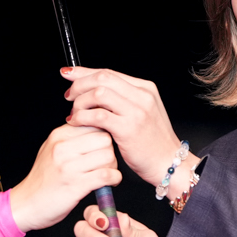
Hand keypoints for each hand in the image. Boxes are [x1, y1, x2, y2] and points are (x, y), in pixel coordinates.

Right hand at [8, 124, 121, 230]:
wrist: (25, 204)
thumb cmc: (42, 180)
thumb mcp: (50, 150)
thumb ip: (69, 138)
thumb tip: (93, 127)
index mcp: (58, 136)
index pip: (94, 124)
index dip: (103, 137)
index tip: (100, 150)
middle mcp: (62, 148)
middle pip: (105, 139)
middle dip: (110, 151)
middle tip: (106, 164)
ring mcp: (68, 167)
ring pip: (108, 156)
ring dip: (113, 167)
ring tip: (106, 174)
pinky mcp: (75, 185)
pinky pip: (106, 175)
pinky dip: (114, 179)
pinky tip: (108, 183)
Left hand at [62, 67, 185, 186]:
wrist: (168, 163)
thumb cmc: (152, 142)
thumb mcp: (141, 113)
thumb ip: (122, 99)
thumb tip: (93, 90)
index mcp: (145, 88)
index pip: (109, 72)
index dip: (84, 72)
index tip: (69, 74)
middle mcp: (142, 96)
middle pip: (102, 78)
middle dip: (79, 85)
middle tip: (69, 97)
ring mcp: (136, 111)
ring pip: (98, 93)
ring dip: (80, 102)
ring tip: (75, 113)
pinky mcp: (128, 128)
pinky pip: (98, 115)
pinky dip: (82, 117)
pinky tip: (76, 122)